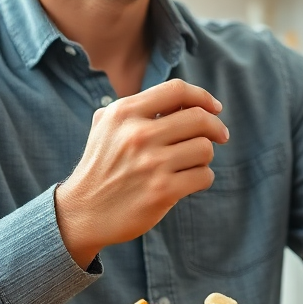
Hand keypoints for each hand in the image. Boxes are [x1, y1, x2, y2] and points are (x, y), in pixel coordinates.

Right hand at [55, 79, 229, 267]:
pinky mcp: (162, 191)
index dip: (203, 97)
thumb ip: (137, 107)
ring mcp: (151, 164)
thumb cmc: (101, 166)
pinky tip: (190, 181)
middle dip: (216, 127)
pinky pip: (204, 176)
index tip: (215, 108)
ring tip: (193, 163)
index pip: (177, 90)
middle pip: (199, 118)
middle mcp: (138, 134)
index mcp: (125, 112)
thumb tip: (183, 100)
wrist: (82, 212)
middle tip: (220, 136)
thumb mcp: (106, 126)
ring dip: (205, 156)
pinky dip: (203, 178)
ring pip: (205, 148)